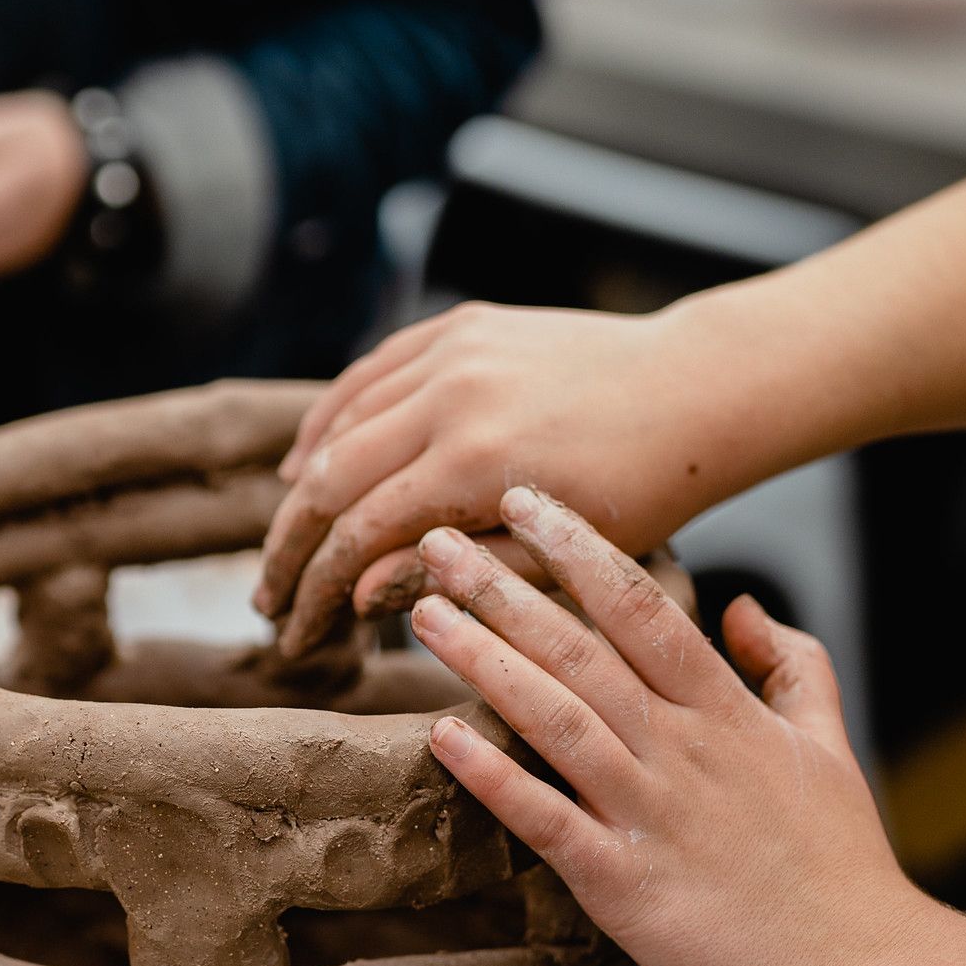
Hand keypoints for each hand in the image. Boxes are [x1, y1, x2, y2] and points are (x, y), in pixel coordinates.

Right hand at [254, 298, 761, 658]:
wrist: (695, 389)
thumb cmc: (644, 489)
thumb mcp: (558, 555)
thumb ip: (456, 574)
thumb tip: (359, 595)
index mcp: (475, 464)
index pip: (358, 535)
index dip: (316, 593)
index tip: (297, 638)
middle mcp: (451, 398)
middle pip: (328, 478)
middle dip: (290, 548)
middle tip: (269, 603)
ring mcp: (451, 353)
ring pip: (339, 420)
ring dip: (301, 486)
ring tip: (285, 543)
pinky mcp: (460, 326)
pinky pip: (370, 372)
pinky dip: (330, 417)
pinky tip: (308, 457)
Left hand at [410, 488, 916, 965]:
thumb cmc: (839, 864)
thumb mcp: (829, 744)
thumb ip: (794, 665)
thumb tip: (742, 607)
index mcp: (726, 712)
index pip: (640, 606)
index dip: (578, 547)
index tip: (524, 502)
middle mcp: (682, 750)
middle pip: (580, 649)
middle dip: (503, 589)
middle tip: (436, 543)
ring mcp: (649, 814)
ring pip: (553, 717)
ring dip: (483, 662)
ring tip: (424, 617)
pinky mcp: (621, 882)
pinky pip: (544, 818)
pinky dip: (492, 776)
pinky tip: (441, 736)